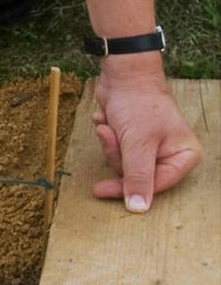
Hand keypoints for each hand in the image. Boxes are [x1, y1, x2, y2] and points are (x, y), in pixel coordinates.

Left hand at [91, 53, 201, 211]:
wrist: (123, 75)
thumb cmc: (138, 104)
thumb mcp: (138, 145)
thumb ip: (138, 177)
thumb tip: (138, 208)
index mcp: (184, 156)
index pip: (155, 186)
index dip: (127, 188)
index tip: (101, 190)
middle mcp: (170, 154)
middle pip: (135, 176)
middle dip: (117, 155)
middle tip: (112, 136)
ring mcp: (151, 147)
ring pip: (121, 164)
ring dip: (110, 144)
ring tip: (110, 125)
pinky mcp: (132, 140)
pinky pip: (114, 151)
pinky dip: (107, 136)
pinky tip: (107, 120)